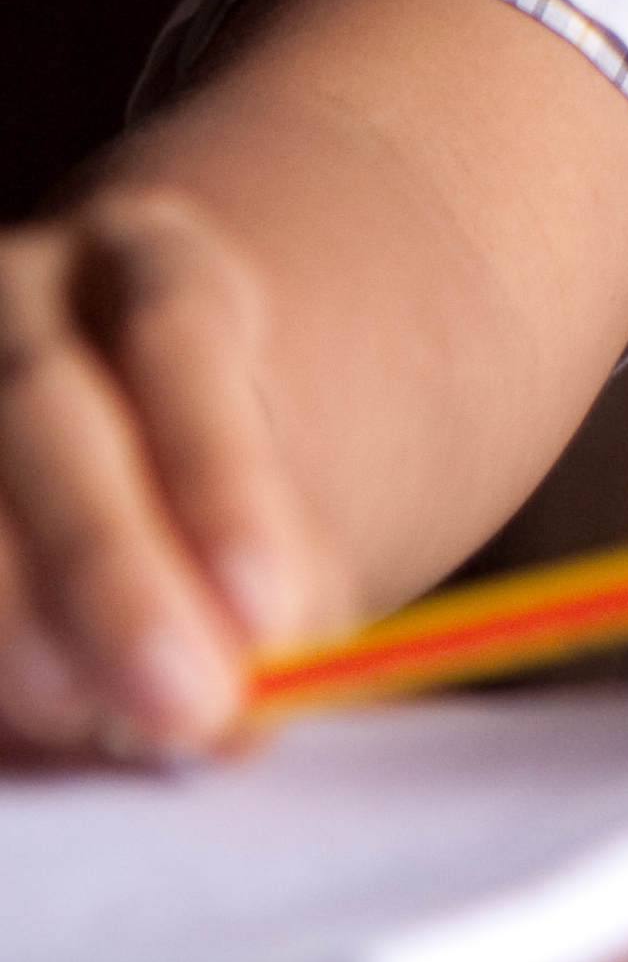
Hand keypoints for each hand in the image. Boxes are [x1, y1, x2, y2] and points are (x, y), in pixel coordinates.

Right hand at [0, 183, 336, 754]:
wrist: (99, 420)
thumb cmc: (190, 468)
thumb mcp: (253, 487)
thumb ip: (267, 581)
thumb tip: (240, 708)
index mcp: (146, 253)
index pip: (179, 331)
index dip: (217, 474)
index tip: (266, 611)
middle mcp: (20, 289)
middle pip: (45, 408)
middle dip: (109, 566)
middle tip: (182, 702)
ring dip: (12, 613)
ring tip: (76, 708)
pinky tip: (19, 702)